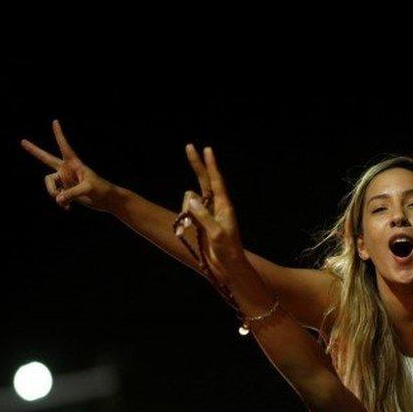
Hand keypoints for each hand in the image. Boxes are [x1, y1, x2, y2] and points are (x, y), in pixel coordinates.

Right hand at [21, 120, 115, 210]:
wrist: (108, 201)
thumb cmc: (102, 191)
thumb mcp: (87, 190)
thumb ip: (71, 194)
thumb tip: (58, 199)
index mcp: (74, 163)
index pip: (64, 147)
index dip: (59, 135)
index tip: (55, 121)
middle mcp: (67, 170)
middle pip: (47, 159)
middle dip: (35, 151)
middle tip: (22, 141)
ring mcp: (65, 180)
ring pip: (50, 185)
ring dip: (54, 193)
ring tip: (65, 201)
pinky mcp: (66, 191)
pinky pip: (56, 196)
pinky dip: (60, 203)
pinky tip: (68, 208)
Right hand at [178, 145, 247, 283]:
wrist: (227, 265)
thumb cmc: (227, 250)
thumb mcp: (216, 233)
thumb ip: (204, 215)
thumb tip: (192, 197)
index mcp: (225, 206)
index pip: (216, 181)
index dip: (211, 165)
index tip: (207, 149)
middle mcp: (216, 205)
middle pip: (204, 181)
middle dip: (196, 165)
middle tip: (189, 146)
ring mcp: (207, 212)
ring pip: (190, 200)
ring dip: (187, 210)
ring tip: (197, 230)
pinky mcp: (200, 221)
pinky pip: (187, 212)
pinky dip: (185, 218)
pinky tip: (189, 232)